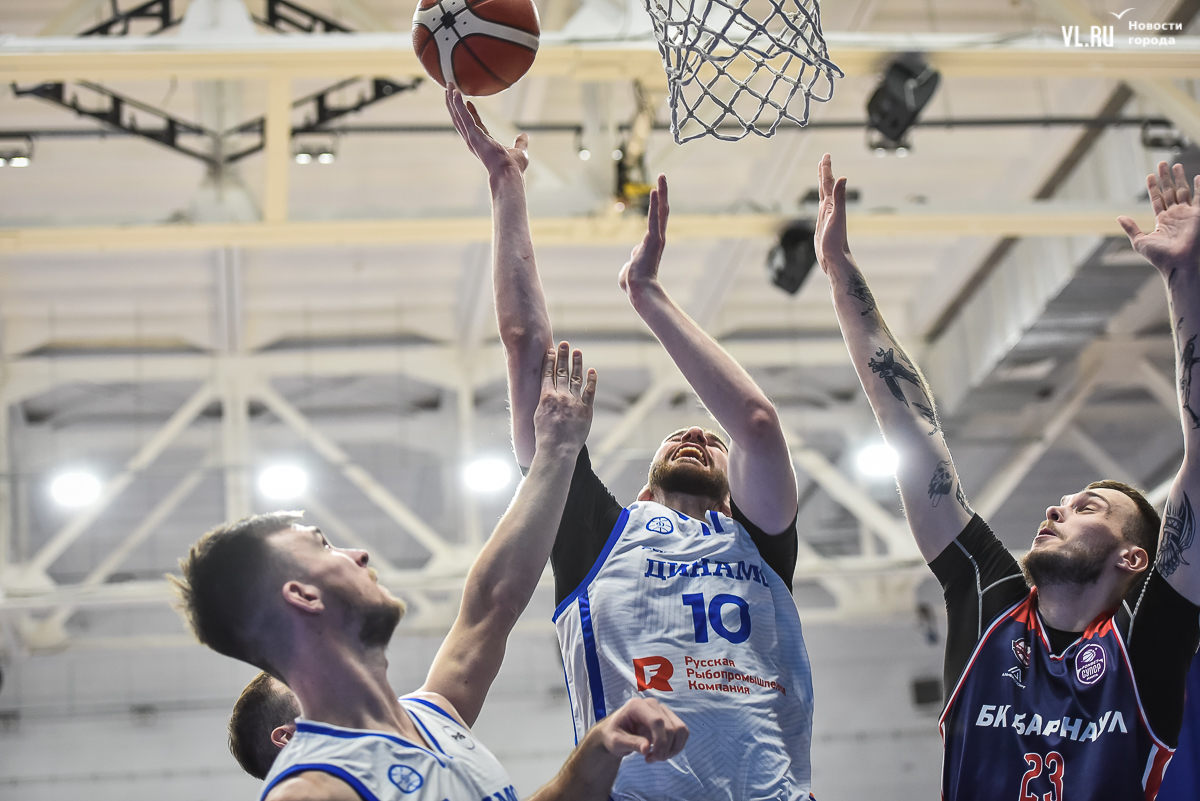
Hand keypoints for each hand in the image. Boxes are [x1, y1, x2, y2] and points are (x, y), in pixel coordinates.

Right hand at [445, 82, 528, 175]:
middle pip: (460, 119)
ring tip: (449, 85)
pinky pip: (463, 116)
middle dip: (454, 104)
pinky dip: (458, 104)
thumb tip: (524, 136)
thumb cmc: (513, 167)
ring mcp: (471, 138)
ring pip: (458, 116)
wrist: (509, 173)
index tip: (468, 102)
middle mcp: (473, 141)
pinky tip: (456, 92)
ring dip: (452, 100)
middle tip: (450, 90)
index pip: (474, 125)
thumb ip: (520, 143)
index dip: (471, 113)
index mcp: (483, 144)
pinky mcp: (473, 134)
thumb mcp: (519, 151)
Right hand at [532, 342, 596, 453]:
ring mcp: (574, 401)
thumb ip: (542, 404)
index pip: (548, 374)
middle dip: (563, 356)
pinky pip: (590, 391)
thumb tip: (543, 397)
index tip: (551, 350)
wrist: (558, 449)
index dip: (550, 361)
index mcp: (546, 397)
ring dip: (576, 363)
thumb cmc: (544, 438)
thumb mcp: (537, 418)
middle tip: (564, 344)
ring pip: (576, 378)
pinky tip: (592, 371)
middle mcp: (560, 396)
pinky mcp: (586, 409)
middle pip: (561, 372)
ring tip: (577, 351)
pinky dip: (591, 380)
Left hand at [592, 697, 687, 763]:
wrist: (617, 732)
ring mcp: (663, 710)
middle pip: (672, 727)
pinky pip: (683, 732)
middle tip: (651, 760)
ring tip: (657, 757)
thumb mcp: (616, 742)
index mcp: (637, 706)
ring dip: (673, 749)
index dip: (660, 741)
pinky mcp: (669, 718)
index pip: (657, 721)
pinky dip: (676, 746)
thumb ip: (631, 743)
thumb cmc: (614, 735)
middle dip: (665, 749)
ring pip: (681, 729)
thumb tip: (647, 749)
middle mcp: (652, 704)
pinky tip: (663, 752)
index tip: (651, 757)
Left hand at [618, 174, 668, 296]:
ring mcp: (657, 238)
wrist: (639, 291)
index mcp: (651, 244)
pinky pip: (654, 217)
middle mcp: (657, 238)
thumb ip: (633, 257)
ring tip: (662, 176)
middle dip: (662, 193)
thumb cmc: (633, 283)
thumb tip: (633, 254)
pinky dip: (655, 204)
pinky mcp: (653, 239)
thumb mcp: (630, 267)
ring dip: (662, 192)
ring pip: (661, 210)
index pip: (655, 221)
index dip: (656, 206)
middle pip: (662, 211)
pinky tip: (655, 189)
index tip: (656, 193)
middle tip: (662, 177)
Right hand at [814, 153, 853, 272]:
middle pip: (826, 186)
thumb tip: (843, 178)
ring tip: (822, 174)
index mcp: (832, 204)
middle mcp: (830, 208)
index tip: (826, 155)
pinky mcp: (822, 224)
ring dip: (823, 183)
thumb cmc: (836, 241)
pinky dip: (821, 199)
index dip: (826, 169)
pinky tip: (822, 200)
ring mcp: (826, 216)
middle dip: (824, 171)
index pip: (828, 182)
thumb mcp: (837, 217)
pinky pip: (821, 206)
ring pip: (824, 195)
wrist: (835, 259)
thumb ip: (840, 197)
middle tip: (824, 158)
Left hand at [1119, 161, 1199, 274]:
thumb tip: (1119, 217)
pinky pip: (1199, 198)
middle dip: (1165, 178)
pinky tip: (1198, 177)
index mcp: (1161, 220)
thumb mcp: (1140, 241)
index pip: (1157, 199)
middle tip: (1162, 163)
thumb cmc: (1159, 256)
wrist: (1176, 263)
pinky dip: (1199, 188)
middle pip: (1169, 191)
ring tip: (1175, 165)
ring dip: (1179, 178)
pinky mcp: (1197, 216)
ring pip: (1183, 191)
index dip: (1153, 187)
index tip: (1149, 175)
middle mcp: (1174, 215)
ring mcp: (1186, 214)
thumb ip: (1131, 228)